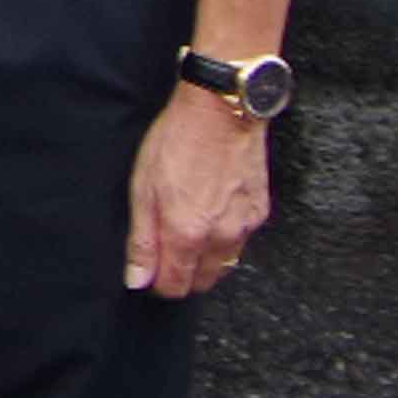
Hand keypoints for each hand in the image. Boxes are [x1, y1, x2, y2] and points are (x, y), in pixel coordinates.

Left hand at [122, 88, 273, 296]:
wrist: (222, 111)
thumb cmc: (177, 141)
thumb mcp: (143, 188)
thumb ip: (142, 240)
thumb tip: (138, 278)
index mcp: (187, 234)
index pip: (174, 286)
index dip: (157, 283)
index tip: (148, 271)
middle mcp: (221, 237)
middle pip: (201, 282)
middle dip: (181, 276)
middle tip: (165, 252)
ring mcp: (244, 225)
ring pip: (223, 265)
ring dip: (204, 261)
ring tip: (186, 232)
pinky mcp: (259, 211)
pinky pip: (240, 241)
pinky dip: (224, 239)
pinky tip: (211, 216)